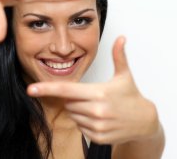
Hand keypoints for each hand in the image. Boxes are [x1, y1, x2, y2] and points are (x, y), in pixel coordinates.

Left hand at [27, 36, 159, 144]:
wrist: (145, 121)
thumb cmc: (131, 96)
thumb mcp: (125, 75)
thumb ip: (119, 56)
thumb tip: (121, 38)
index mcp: (99, 93)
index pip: (67, 91)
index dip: (47, 89)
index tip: (31, 89)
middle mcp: (97, 111)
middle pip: (68, 103)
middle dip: (74, 99)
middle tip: (92, 96)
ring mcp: (98, 126)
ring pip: (73, 116)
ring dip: (80, 111)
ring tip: (99, 108)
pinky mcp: (99, 138)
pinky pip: (81, 128)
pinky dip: (86, 123)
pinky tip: (100, 119)